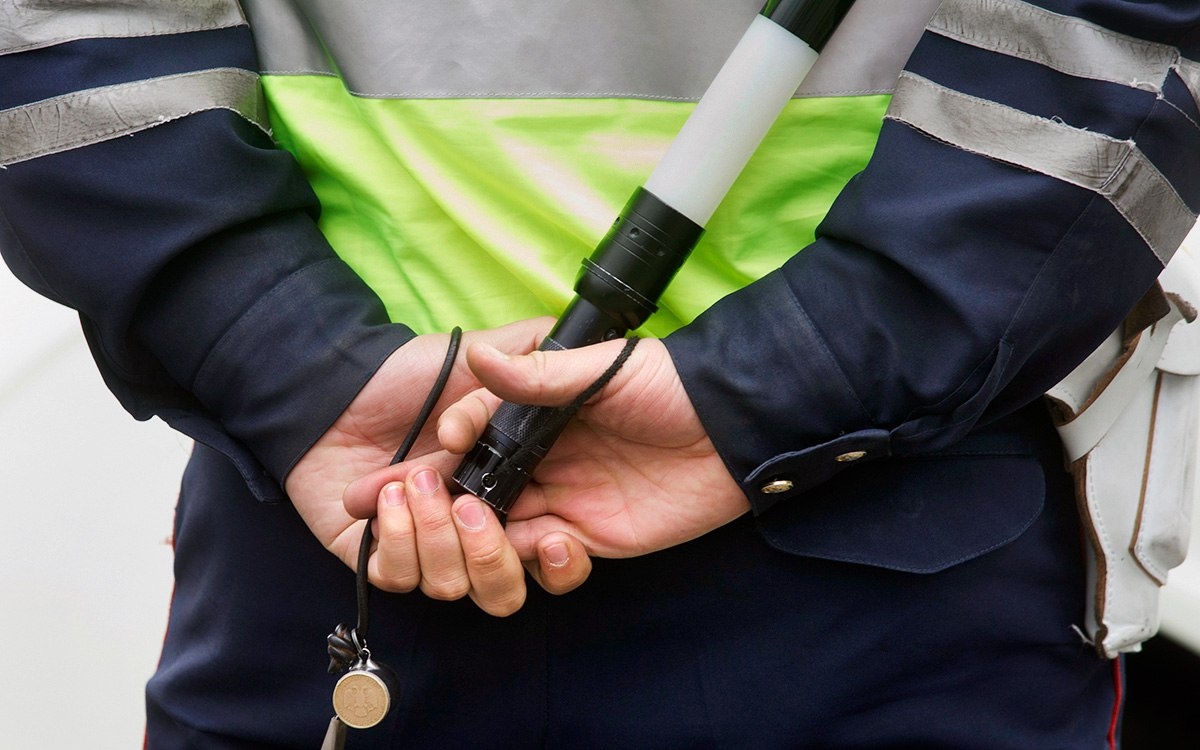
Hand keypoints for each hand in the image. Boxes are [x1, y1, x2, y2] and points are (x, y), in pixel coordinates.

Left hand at [285, 320, 589, 615]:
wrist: (342, 384)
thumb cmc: (414, 373)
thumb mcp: (483, 360)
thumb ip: (536, 357)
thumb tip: (582, 354)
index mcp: (510, 497)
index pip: (550, 557)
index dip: (561, 562)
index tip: (556, 539)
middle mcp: (471, 533)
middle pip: (503, 592)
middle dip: (491, 559)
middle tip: (472, 507)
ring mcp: (426, 549)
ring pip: (451, 587)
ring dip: (436, 536)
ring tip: (417, 481)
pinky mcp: (379, 555)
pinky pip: (399, 578)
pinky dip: (396, 540)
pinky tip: (388, 497)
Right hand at [437, 337, 749, 559]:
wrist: (737, 432)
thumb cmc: (673, 387)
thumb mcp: (605, 370)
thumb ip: (540, 374)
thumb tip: (478, 358)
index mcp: (542, 414)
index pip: (478, 430)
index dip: (448, 443)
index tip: (430, 451)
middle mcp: (546, 457)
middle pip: (478, 484)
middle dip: (443, 499)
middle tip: (417, 509)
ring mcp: (568, 499)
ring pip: (503, 528)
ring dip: (484, 536)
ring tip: (484, 530)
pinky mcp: (594, 537)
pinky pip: (548, 559)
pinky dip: (540, 560)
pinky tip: (557, 542)